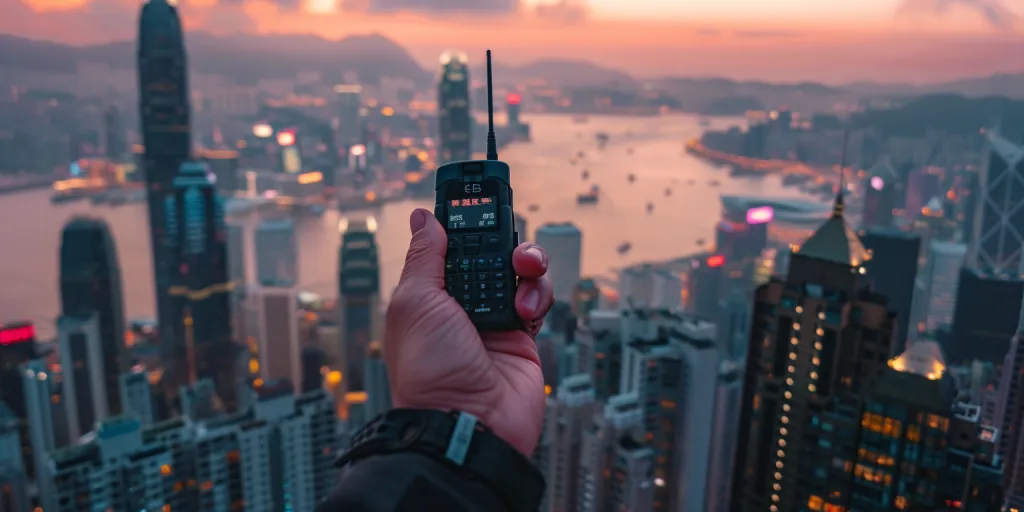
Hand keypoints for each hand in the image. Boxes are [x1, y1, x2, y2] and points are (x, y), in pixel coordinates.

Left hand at [384, 208, 553, 454]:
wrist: (469, 423)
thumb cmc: (430, 370)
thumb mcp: (415, 301)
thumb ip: (426, 256)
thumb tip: (425, 218)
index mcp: (429, 293)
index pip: (449, 244)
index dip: (464, 219)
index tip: (477, 192)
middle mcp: (461, 304)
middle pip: (489, 252)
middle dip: (500, 238)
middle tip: (505, 231)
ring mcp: (494, 320)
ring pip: (519, 271)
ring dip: (525, 264)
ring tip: (521, 270)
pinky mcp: (524, 336)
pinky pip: (539, 299)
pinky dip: (538, 296)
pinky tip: (525, 310)